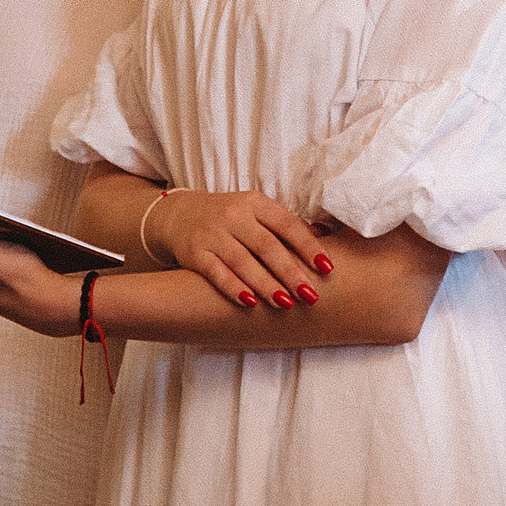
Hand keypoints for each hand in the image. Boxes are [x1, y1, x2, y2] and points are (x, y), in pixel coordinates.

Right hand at [143, 189, 334, 310]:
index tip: (328, 268)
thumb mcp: (255, 211)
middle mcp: (234, 215)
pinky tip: (249, 303)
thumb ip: (286, 225)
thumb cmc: (229, 218)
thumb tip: (327, 233)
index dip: (309, 246)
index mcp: (255, 203)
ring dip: (265, 284)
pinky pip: (216, 272)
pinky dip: (233, 288)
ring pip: (243, 261)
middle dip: (290, 272)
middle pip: (267, 246)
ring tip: (285, 303)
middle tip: (311, 295)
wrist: (178, 215)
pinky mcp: (194, 252)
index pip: (287, 224)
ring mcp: (212, 233)